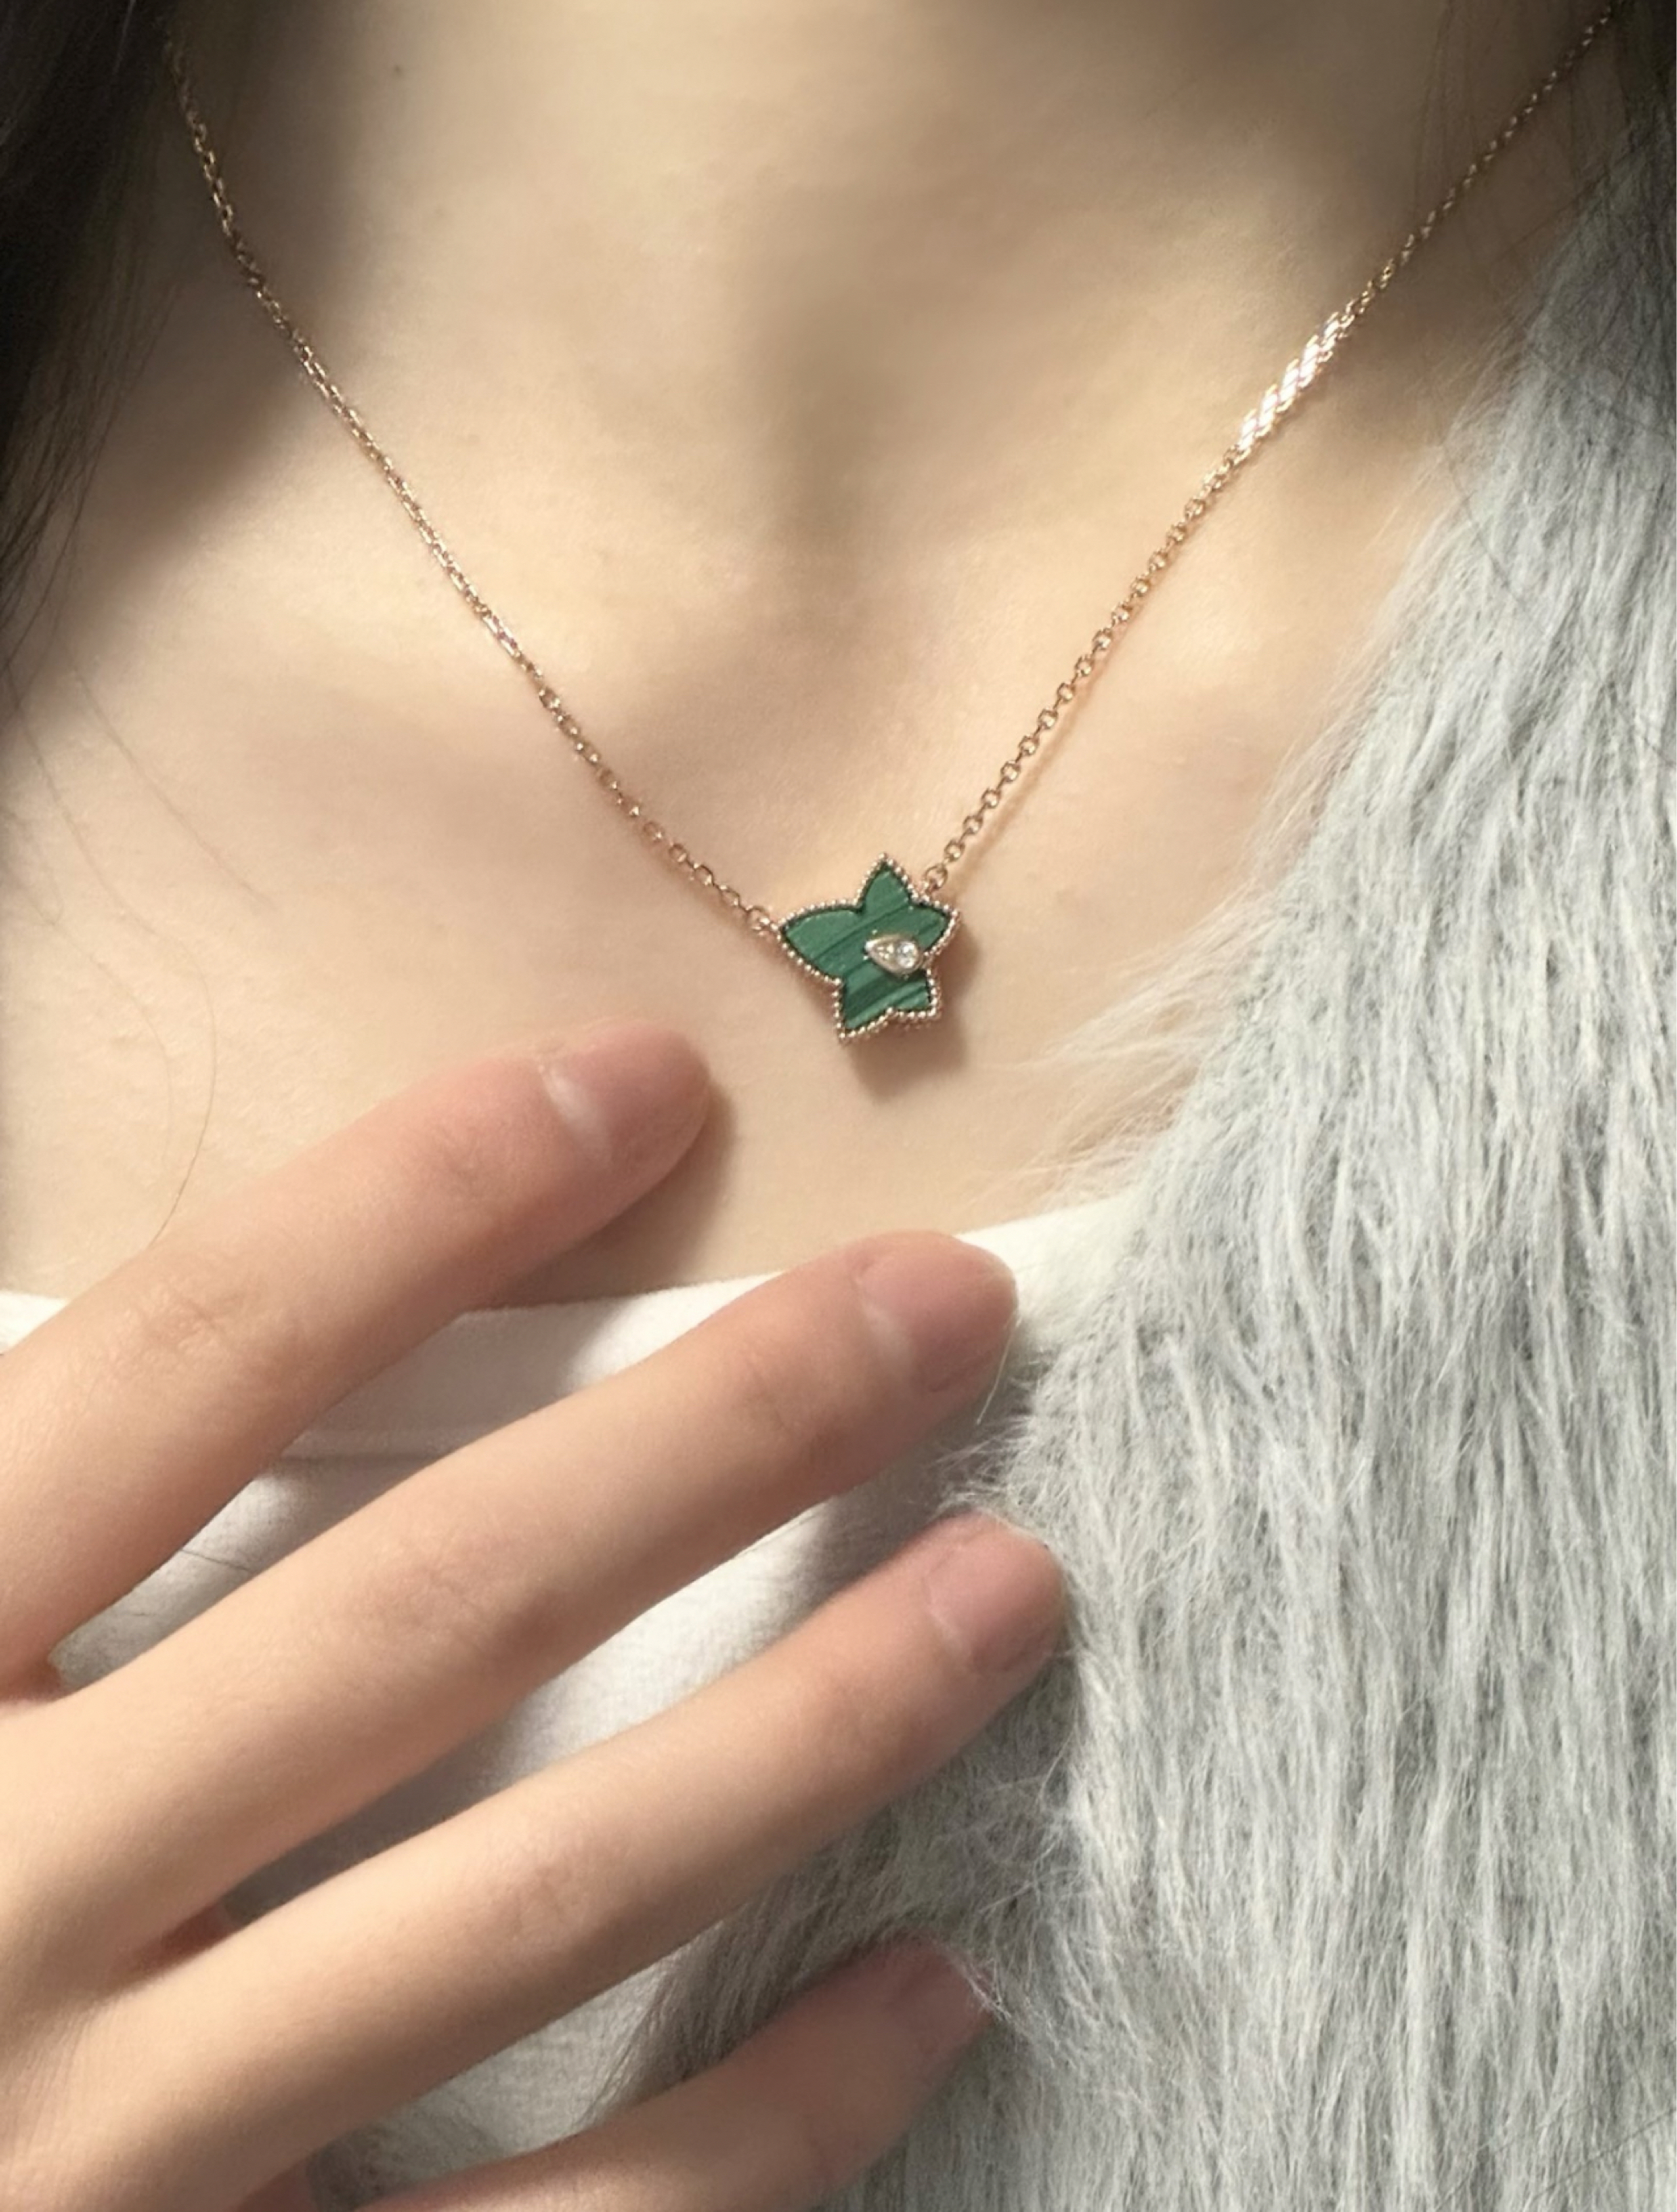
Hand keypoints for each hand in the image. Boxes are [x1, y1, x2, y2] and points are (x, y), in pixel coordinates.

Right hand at [0, 1020, 1063, 2211]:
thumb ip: (24, 1499)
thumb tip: (249, 1317)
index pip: (189, 1366)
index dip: (420, 1199)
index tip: (644, 1082)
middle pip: (431, 1606)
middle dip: (722, 1432)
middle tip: (950, 1306)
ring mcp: (115, 2164)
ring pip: (536, 1897)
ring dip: (813, 1726)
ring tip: (1012, 1586)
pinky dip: (772, 2119)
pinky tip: (934, 1983)